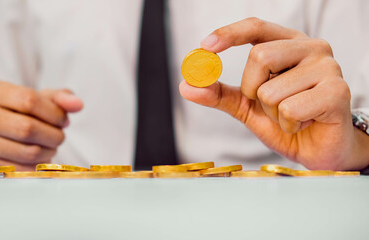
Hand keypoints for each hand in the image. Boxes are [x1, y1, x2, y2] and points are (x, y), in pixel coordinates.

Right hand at [0, 80, 82, 169]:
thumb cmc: (20, 114)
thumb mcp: (38, 100)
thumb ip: (60, 98)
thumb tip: (77, 104)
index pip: (29, 100)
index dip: (54, 113)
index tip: (63, 120)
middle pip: (28, 128)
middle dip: (54, 134)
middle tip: (59, 136)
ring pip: (29, 152)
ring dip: (49, 151)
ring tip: (50, 146)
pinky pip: (25, 170)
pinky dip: (40, 166)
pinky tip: (40, 158)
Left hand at [180, 17, 368, 170]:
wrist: (318, 149)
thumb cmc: (287, 122)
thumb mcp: (247, 106)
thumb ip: (219, 95)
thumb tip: (186, 85)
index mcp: (289, 45)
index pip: (257, 27)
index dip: (230, 34)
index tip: (205, 46)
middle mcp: (312, 48)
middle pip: (259, 56)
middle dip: (252, 89)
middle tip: (267, 104)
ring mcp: (328, 67)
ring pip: (271, 89)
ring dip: (272, 113)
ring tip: (291, 117)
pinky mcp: (337, 91)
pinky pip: (290, 109)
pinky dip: (288, 125)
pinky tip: (304, 124)